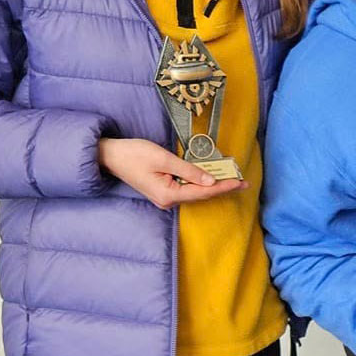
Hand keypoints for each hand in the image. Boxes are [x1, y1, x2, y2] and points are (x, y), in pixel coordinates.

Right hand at [96, 138, 246, 209]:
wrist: (111, 156)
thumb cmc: (134, 154)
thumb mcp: (164, 158)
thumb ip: (189, 170)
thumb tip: (210, 181)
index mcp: (168, 194)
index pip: (203, 192)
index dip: (224, 187)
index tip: (240, 182)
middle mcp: (167, 200)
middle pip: (201, 195)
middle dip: (222, 187)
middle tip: (243, 182)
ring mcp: (165, 197)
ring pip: (195, 192)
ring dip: (213, 185)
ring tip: (232, 179)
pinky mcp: (163, 190)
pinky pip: (187, 188)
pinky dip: (201, 182)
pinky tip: (212, 178)